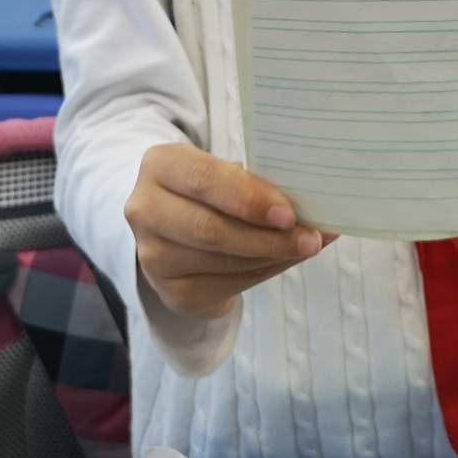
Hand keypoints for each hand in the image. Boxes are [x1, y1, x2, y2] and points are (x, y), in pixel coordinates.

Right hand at [126, 143, 335, 319]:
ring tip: (307, 247)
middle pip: (209, 229)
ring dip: (271, 257)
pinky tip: (283, 260)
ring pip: (221, 262)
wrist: (174, 226)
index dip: (247, 197)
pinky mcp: (171, 292)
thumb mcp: (222, 171)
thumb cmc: (209, 188)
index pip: (202, 179)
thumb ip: (255, 182)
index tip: (288, 213)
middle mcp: (145, 210)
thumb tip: (312, 200)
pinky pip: (225, 287)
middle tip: (310, 239)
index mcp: (159, 165)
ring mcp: (154, 257)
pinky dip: (263, 273)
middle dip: (266, 237)